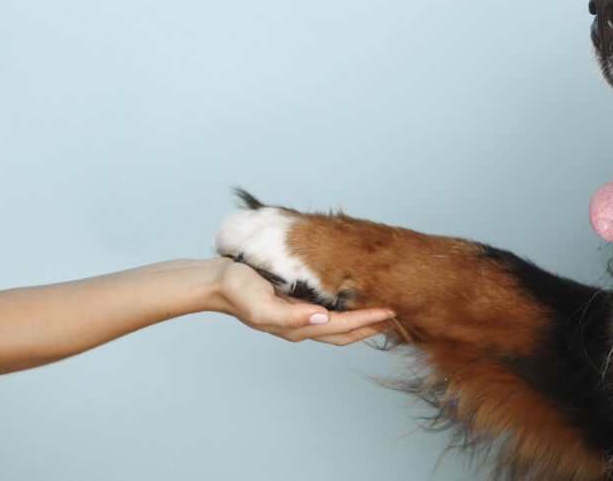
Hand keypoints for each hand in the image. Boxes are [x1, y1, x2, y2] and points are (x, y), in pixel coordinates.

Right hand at [211, 259, 394, 344]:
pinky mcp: (296, 302)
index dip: (367, 320)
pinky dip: (347, 308)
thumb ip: (290, 316)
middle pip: (345, 331)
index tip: (391, 311)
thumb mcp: (260, 305)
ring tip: (383, 311)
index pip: (341, 326)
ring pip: (339, 324)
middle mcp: (302, 324)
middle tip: (397, 314)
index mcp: (297, 326)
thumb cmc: (236, 291)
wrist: (215, 282)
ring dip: (362, 320)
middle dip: (372, 325)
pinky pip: (329, 310)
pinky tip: (355, 298)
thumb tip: (321, 319)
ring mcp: (299, 315)